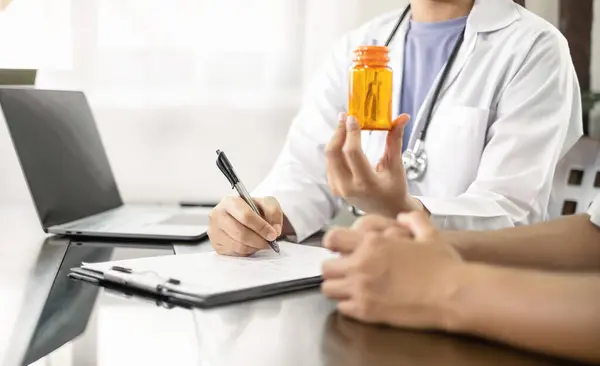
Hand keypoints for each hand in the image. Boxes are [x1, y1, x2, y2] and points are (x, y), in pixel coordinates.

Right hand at [208, 196, 282, 256]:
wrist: (241, 216)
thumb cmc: (253, 209)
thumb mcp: (266, 203)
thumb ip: (273, 212)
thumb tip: (274, 230)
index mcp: (229, 202)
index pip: (246, 216)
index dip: (261, 227)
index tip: (273, 234)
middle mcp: (218, 215)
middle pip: (241, 233)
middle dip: (259, 240)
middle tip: (270, 242)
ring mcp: (214, 231)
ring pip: (239, 245)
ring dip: (255, 247)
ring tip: (262, 242)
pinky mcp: (216, 244)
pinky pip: (236, 253)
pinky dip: (248, 251)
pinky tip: (252, 244)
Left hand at [321, 212, 462, 329]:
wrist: (453, 294)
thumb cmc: (444, 264)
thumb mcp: (430, 234)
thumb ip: (413, 220)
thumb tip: (404, 216)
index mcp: (372, 244)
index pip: (332, 238)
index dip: (333, 243)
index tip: (338, 248)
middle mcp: (361, 265)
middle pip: (326, 268)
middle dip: (334, 268)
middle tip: (346, 272)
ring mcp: (362, 290)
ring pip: (329, 289)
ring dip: (338, 287)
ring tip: (351, 288)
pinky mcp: (367, 312)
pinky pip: (342, 309)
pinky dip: (348, 305)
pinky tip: (362, 302)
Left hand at [325, 113, 421, 216]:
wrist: (386, 211)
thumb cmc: (394, 190)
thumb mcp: (396, 166)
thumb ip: (395, 141)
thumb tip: (402, 118)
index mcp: (365, 183)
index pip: (352, 152)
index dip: (351, 132)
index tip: (353, 117)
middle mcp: (348, 187)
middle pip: (333, 152)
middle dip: (339, 131)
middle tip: (345, 116)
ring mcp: (338, 188)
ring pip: (329, 156)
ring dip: (336, 138)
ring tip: (345, 124)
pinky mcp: (333, 186)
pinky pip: (330, 162)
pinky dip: (336, 148)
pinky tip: (343, 139)